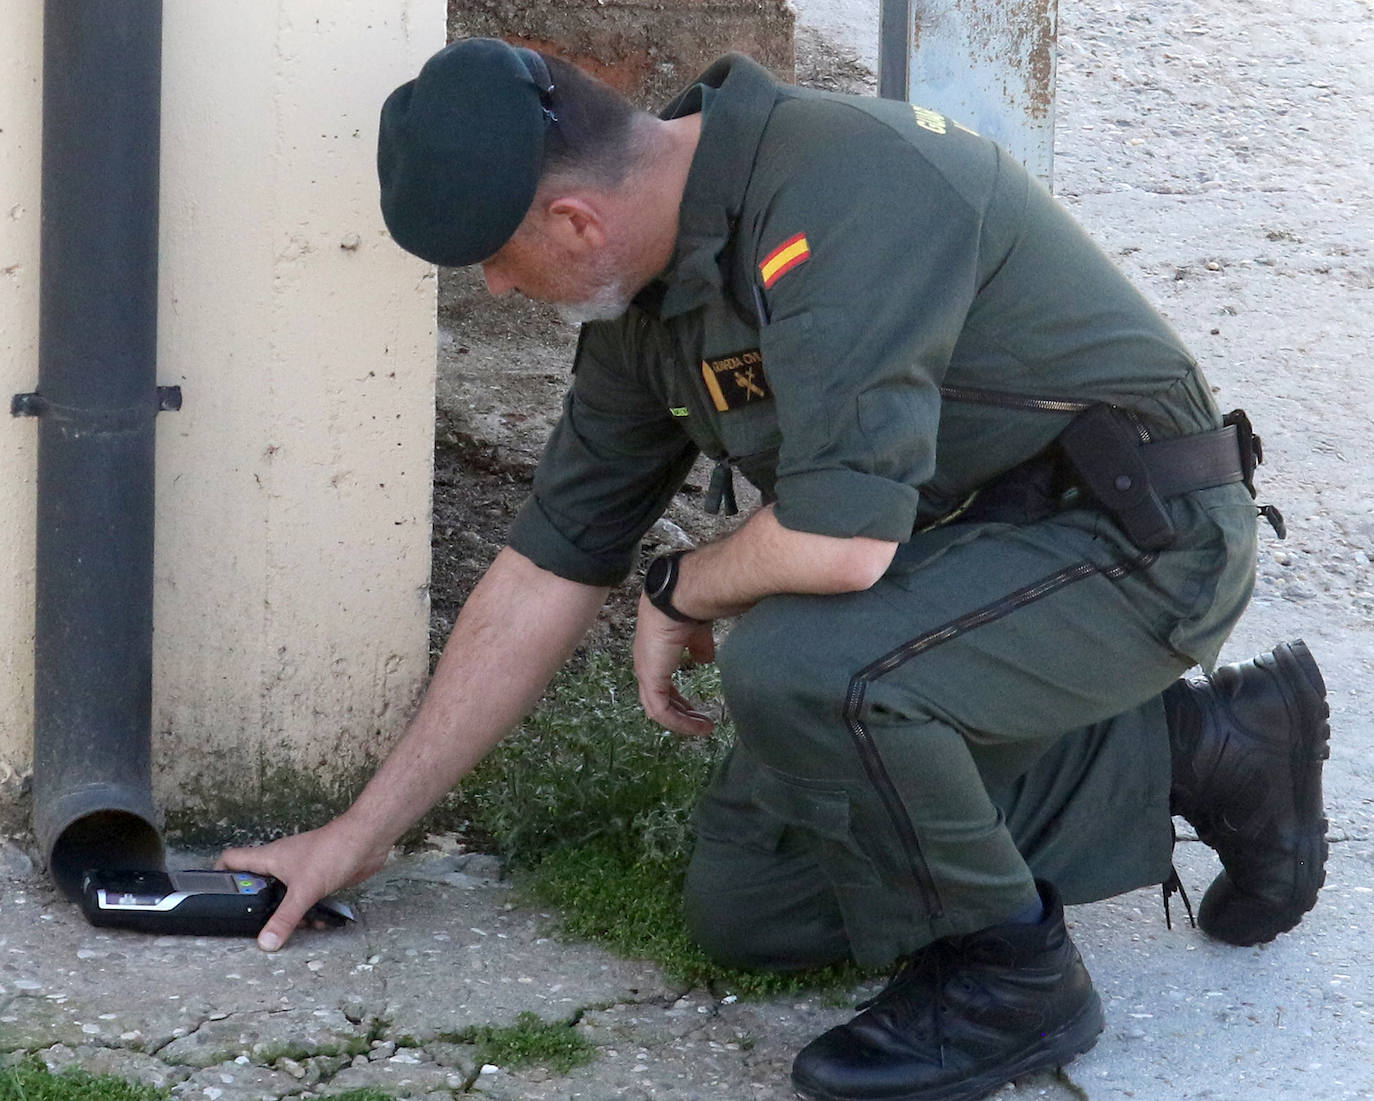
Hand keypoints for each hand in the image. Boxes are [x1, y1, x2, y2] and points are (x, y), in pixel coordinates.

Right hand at [216, 816, 387, 951]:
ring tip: (283, 932)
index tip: (209, 895)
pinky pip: (304, 898)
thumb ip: (284, 917)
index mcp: (269, 858)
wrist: (367, 840)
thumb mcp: (304, 889)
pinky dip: (306, 911)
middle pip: (255, 883)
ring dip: (283, 912)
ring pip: (282, 894)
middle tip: (247, 926)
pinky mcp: (318, 877)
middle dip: (252, 904)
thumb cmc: (333, 850)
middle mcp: (281, 862)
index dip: (217, 874)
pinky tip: (314, 924)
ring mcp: (300, 869)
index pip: (231, 860)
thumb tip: (265, 942)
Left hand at [633, 592, 716, 735]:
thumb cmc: (688, 608)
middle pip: (658, 699)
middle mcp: (645, 664)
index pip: (661, 684)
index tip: (696, 709)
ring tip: (703, 728)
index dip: (677, 699)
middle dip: (680, 714)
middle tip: (701, 723)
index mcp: (653, 653)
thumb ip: (699, 648)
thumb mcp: (697, 634)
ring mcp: (645, 673)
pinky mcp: (651, 679)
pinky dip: (679, 722)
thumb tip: (705, 660)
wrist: (680, 598)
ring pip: (658, 709)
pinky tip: (698, 726)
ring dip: (681, 722)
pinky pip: (661, 711)